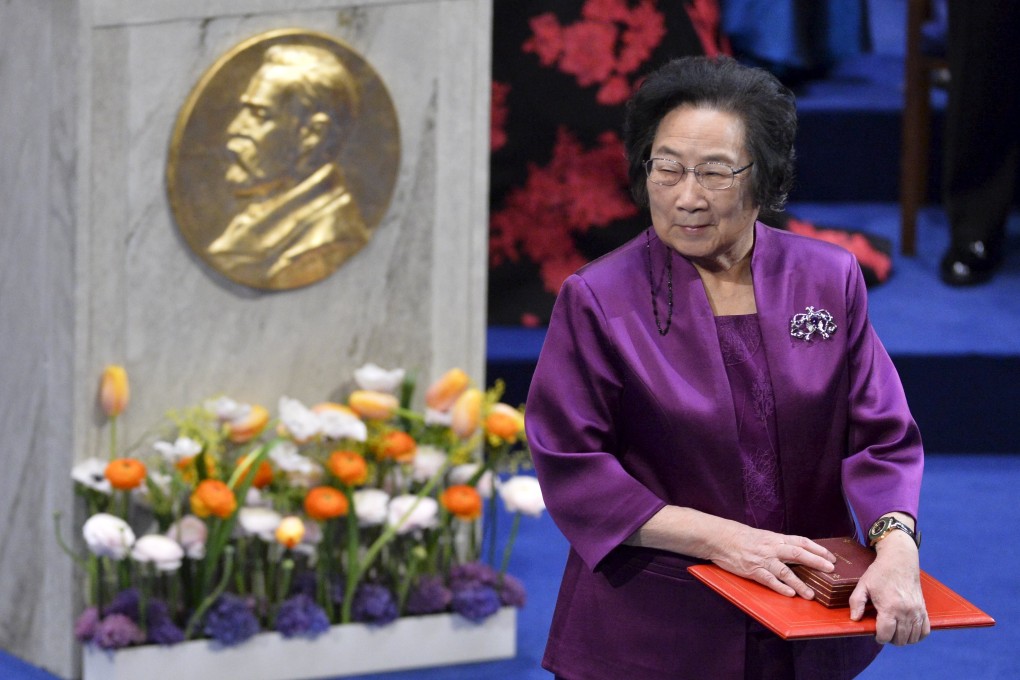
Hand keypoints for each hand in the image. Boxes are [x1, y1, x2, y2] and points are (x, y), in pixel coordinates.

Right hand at [710, 525, 836, 598]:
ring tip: (810, 594)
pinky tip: (790, 594)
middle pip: (798, 553)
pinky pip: (769, 580)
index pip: (802, 542)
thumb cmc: (741, 537)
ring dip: (799, 583)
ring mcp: (763, 560)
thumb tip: (796, 551)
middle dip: (815, 561)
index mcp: (776, 538)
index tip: (831, 557)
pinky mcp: (753, 570)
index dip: (818, 549)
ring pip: (785, 571)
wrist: (720, 538)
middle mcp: (772, 548)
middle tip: (830, 570)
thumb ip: (779, 544)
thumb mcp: (763, 536)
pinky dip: (780, 587)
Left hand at [849, 531, 929, 644]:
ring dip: (903, 639)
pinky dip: (917, 635)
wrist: (900, 561)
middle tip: (884, 631)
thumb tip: (854, 619)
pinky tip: (908, 631)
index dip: (879, 637)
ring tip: (894, 631)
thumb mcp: (863, 585)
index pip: (886, 634)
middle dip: (890, 639)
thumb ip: (856, 602)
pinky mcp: (923, 609)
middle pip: (900, 639)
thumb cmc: (880, 572)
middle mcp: (905, 612)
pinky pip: (925, 631)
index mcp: (889, 607)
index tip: (875, 633)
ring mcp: (916, 611)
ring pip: (912, 638)